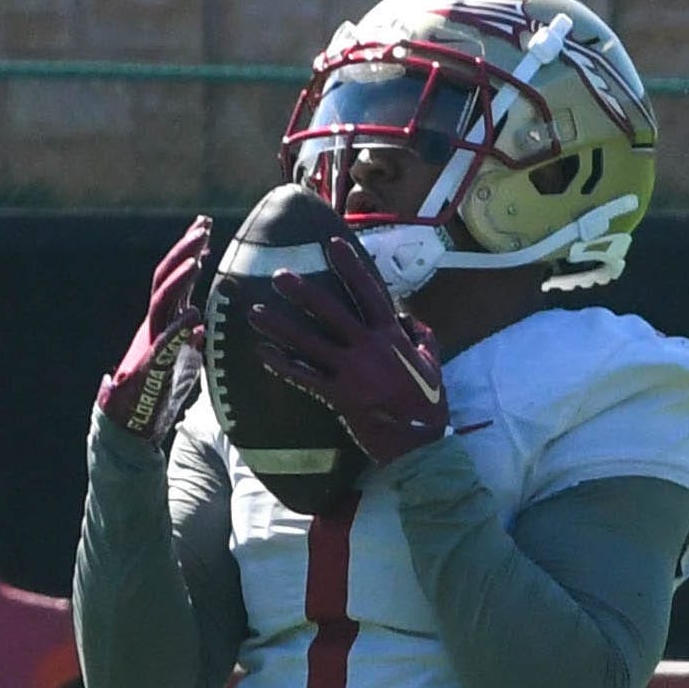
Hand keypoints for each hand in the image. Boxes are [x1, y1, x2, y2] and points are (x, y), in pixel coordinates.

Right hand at [96, 216, 211, 443]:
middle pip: (166, 278)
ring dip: (179, 280)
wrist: (131, 425)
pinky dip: (178, 329)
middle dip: (184, 251)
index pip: (174, 278)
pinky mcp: (149, 368)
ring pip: (161, 303)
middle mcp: (154, 325)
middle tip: (203, 226)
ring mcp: (150, 343)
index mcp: (161, 320)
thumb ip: (188, 338)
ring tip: (198, 258)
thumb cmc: (157, 392)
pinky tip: (194, 316)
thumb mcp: (180, 360)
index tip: (204, 226)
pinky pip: (164, 344)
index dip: (188, 251)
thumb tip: (203, 322)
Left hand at [247, 235, 447, 464]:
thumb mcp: (433, 363)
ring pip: (309, 342)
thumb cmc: (428, 403)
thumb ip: (421, 336)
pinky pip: (304, 377)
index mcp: (391, 336)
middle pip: (330, 311)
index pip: (369, 292)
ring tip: (255, 312)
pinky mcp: (338, 396)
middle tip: (278, 275)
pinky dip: (282, 365)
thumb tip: (408, 317)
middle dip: (303, 291)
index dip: (350, 267)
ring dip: (280, 326)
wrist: (420, 442)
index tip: (332, 245)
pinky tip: (261, 353)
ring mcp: (351, 372)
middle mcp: (368, 348)